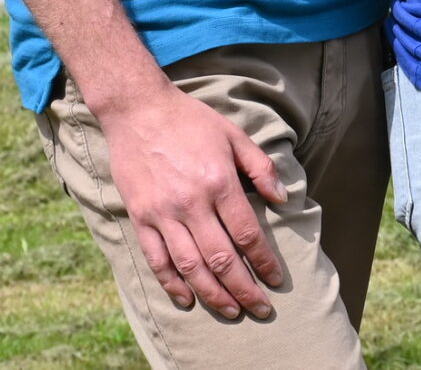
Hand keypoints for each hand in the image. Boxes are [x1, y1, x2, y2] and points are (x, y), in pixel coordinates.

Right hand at [95, 82, 288, 320]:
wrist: (138, 111)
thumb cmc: (191, 121)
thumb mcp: (234, 135)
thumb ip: (260, 168)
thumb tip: (282, 199)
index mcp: (219, 183)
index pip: (247, 234)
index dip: (264, 262)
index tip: (277, 280)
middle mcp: (191, 204)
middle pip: (222, 259)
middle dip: (244, 288)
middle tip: (261, 309)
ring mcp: (163, 214)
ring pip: (190, 266)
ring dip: (212, 294)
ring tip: (231, 311)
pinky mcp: (140, 218)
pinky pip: (157, 259)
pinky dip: (172, 283)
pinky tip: (187, 299)